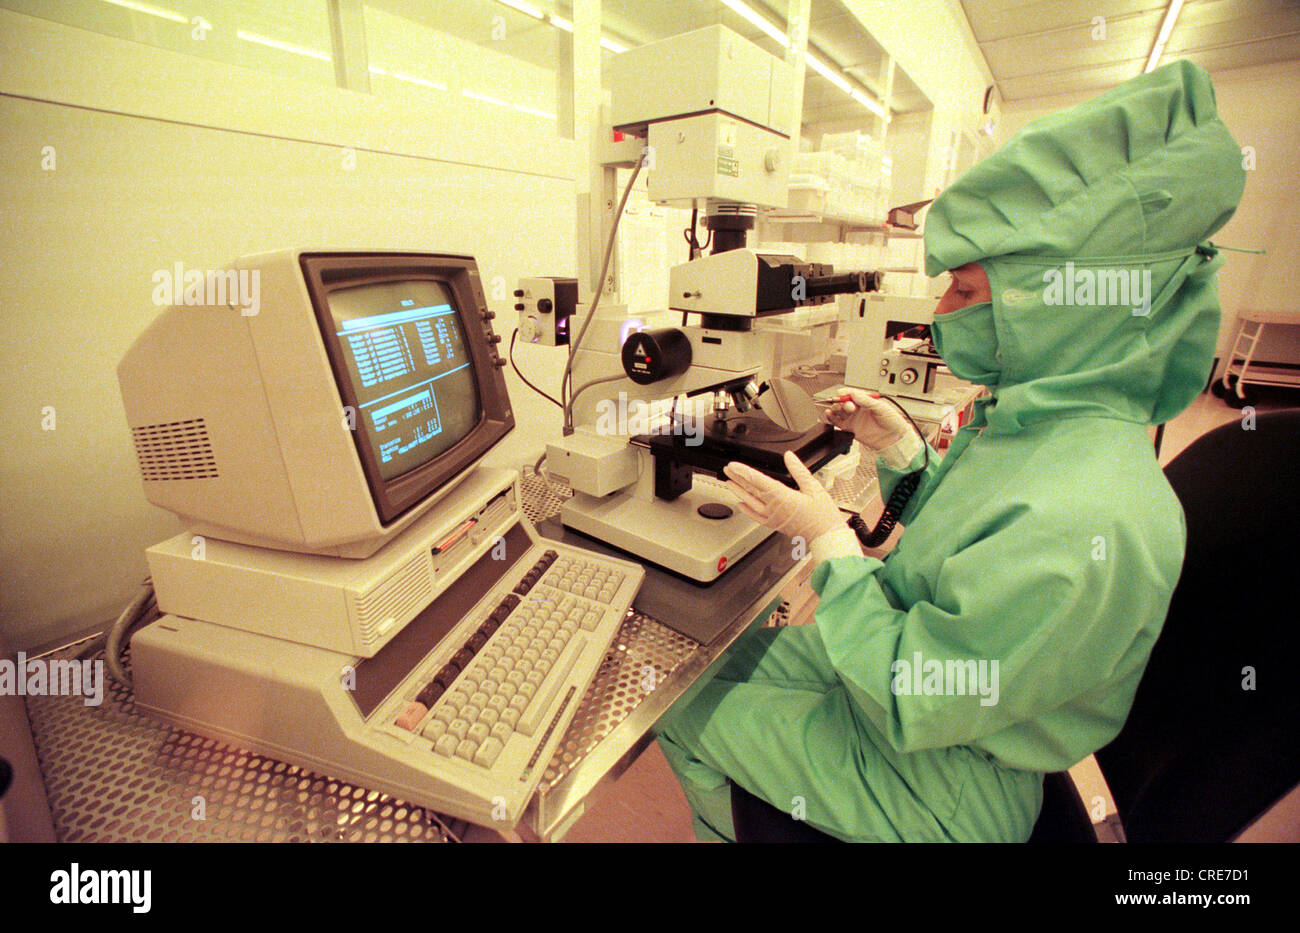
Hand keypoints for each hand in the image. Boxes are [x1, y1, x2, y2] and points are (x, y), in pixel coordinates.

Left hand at [724, 451, 844, 544]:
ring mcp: (773, 518)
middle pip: (751, 490)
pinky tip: (740, 504)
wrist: (826, 537)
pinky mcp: (775, 524)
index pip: (758, 481)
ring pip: (751, 502)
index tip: (734, 466)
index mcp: (783, 497)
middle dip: (738, 479)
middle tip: (727, 470)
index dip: (744, 472)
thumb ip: (799, 471)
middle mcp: (774, 508)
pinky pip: (756, 517)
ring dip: (738, 491)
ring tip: (729, 483)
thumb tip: (789, 457)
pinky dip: (747, 510)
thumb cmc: (823, 516)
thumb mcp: (814, 488)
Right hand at [824, 388, 912, 450]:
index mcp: (865, 400)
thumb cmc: (892, 421)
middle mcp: (857, 408)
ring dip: (836, 408)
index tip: (842, 393)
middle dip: (842, 402)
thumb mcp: (880, 407)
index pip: (852, 393)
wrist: (893, 438)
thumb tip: (854, 393)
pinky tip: (829, 414)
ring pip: (838, 410)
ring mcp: (852, 418)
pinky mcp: (849, 428)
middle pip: (843, 401)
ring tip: (838, 409)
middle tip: (849, 406)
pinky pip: (836, 422)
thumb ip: (866, 400)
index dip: (846, 392)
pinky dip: (831, 417)